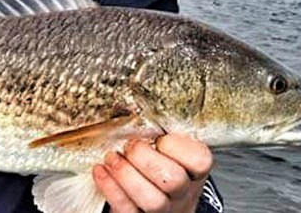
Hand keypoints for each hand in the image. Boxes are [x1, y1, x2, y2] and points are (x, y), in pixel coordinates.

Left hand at [92, 135, 213, 212]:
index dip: (177, 146)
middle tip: (130, 145)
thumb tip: (138, 98)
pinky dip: (110, 187)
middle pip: (172, 180)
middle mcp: (183, 191)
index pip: (199, 159)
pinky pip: (126, 208)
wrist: (162, 198)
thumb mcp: (170, 145)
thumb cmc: (162, 163)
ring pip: (152, 200)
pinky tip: (100, 170)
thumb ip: (162, 130)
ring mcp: (164, 208)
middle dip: (144, 158)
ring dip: (126, 175)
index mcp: (194, 168)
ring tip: (112, 157)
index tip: (159, 136)